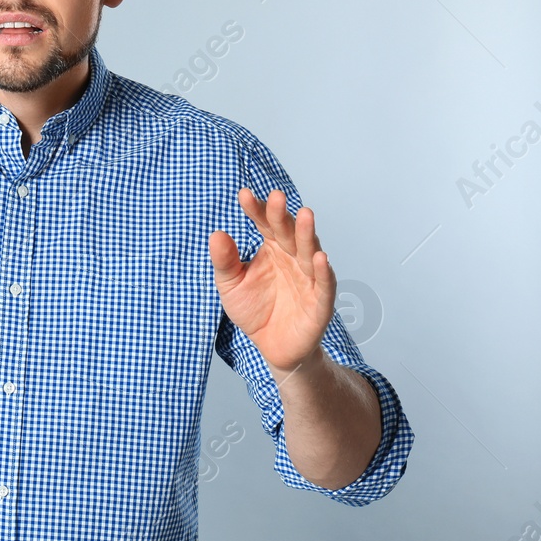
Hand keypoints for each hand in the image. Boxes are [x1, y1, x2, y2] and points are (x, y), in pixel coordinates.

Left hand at [208, 188, 335, 376]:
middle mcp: (292, 258)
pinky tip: (320, 257)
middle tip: (275, 196)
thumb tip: (216, 234)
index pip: (264, 224)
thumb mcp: (230, 284)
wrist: (272, 346)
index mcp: (272, 249)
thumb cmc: (253, 309)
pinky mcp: (320, 302)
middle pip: (288, 232)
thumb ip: (224, 261)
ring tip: (304, 214)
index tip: (243, 195)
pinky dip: (323, 271)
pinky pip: (323, 284)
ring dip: (307, 234)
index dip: (256, 210)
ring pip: (309, 252)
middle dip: (282, 215)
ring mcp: (308, 278)